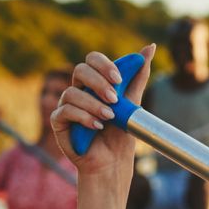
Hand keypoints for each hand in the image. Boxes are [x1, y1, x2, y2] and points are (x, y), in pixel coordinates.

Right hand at [52, 45, 154, 173]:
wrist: (112, 162)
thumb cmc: (120, 133)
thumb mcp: (133, 102)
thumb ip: (138, 76)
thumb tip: (150, 47)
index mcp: (95, 83)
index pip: (93, 60)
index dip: (104, 65)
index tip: (119, 78)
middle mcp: (79, 90)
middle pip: (80, 70)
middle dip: (98, 82)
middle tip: (115, 98)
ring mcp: (67, 105)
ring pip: (72, 92)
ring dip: (93, 104)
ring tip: (109, 117)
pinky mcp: (59, 122)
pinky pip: (64, 111)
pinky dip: (83, 117)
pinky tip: (97, 126)